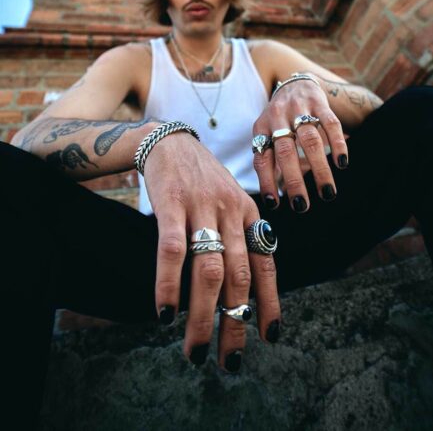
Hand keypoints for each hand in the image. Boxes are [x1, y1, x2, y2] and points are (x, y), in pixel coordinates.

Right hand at [143, 131, 280, 370]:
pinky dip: (169, 284)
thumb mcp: (229, 204)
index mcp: (249, 216)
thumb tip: (232, 287)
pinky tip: (164, 313)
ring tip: (196, 351)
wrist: (172, 142)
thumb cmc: (201, 181)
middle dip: (236, 322)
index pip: (266, 265)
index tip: (270, 336)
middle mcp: (232, 214)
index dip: (270, 302)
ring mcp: (203, 208)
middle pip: (239, 277)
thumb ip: (236, 238)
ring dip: (204, 316)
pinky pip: (172, 250)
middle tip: (230, 361)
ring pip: (209, 270)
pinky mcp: (172, 204)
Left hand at [253, 77, 347, 211]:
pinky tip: (342, 164)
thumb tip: (275, 197)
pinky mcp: (319, 103)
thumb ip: (271, 162)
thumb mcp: (267, 135)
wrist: (295, 83)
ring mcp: (299, 109)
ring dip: (319, 169)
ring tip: (327, 192)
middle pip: (286, 152)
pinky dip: (338, 144)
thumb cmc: (280, 121)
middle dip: (294, 181)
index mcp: (261, 128)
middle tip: (302, 205)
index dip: (266, 182)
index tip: (274, 204)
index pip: (262, 159)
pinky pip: (330, 124)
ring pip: (310, 141)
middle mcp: (277, 117)